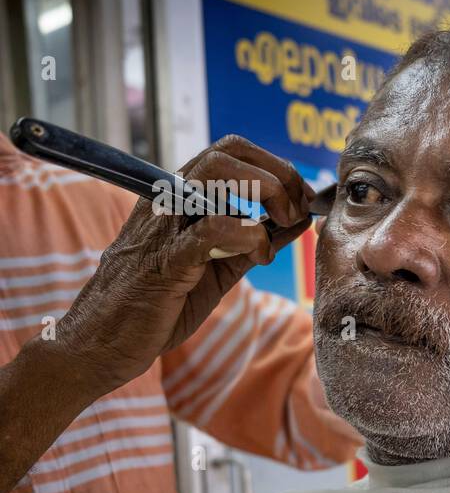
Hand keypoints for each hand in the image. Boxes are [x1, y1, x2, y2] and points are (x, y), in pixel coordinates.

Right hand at [43, 135, 313, 393]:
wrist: (103, 342)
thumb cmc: (160, 303)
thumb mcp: (220, 265)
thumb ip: (255, 239)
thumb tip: (300, 218)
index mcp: (180, 197)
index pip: (231, 151)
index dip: (277, 167)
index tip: (303, 199)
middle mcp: (169, 200)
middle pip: (227, 152)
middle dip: (276, 176)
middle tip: (295, 212)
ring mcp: (164, 225)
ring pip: (216, 176)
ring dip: (265, 196)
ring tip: (279, 230)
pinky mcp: (164, 260)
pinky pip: (210, 228)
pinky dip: (246, 235)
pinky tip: (258, 257)